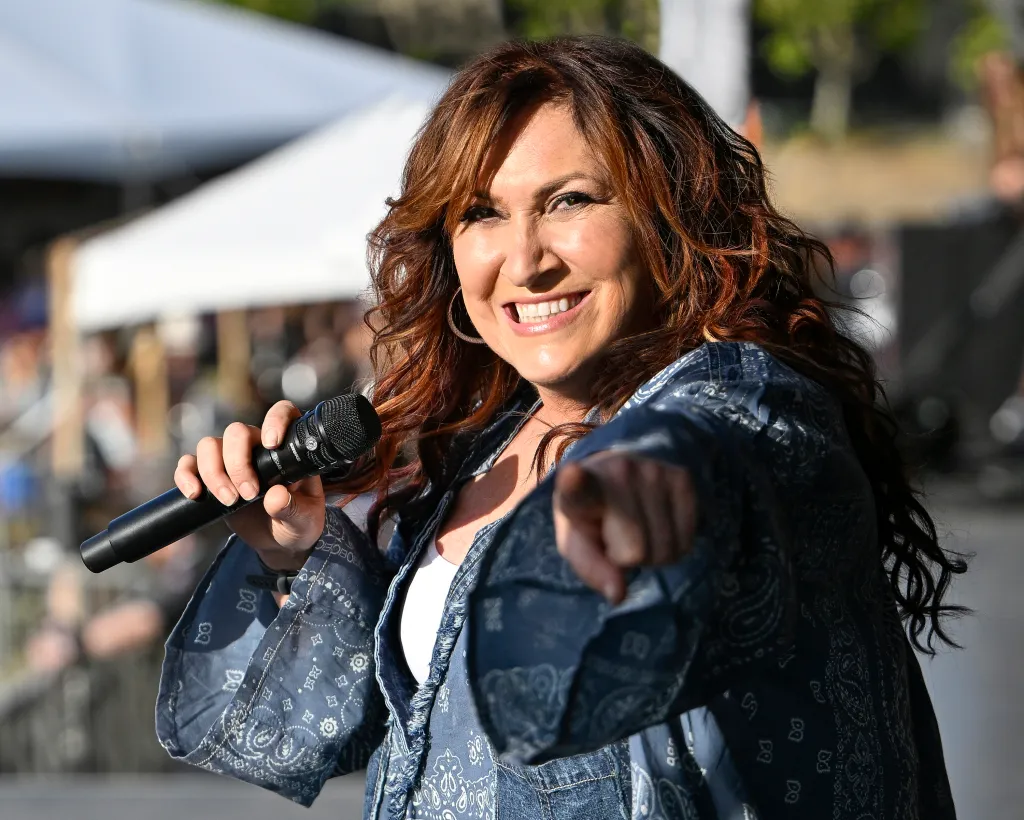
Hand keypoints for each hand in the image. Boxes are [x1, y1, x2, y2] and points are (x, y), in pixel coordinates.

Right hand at [173, 400, 325, 570]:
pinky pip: (188, 464)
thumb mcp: (305, 520)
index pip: (282, 413)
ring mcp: (230, 459)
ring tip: (230, 501)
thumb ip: (294, 509)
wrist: (277, 541)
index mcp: (286, 449)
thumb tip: (275, 496)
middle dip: (237, 464)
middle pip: (236, 432)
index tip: (272, 443)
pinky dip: (186, 475)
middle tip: (249, 494)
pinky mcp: (209, 476)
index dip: (275, 420)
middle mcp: (257, 446)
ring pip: (209, 445)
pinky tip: (195, 494)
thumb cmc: (297, 523)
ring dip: (214, 473)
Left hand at [553, 452, 696, 603]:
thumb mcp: (577, 544)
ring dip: (654, 553)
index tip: (572, 475)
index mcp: (580, 488)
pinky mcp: (682, 477)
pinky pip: (687, 542)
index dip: (576, 483)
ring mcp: (654, 470)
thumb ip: (591, 569)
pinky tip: (657, 523)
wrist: (613, 477)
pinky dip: (674, 545)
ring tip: (637, 528)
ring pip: (667, 550)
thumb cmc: (590, 517)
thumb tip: (618, 594)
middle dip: (630, 558)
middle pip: (638, 551)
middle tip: (618, 537)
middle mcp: (619, 471)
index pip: (580, 487)